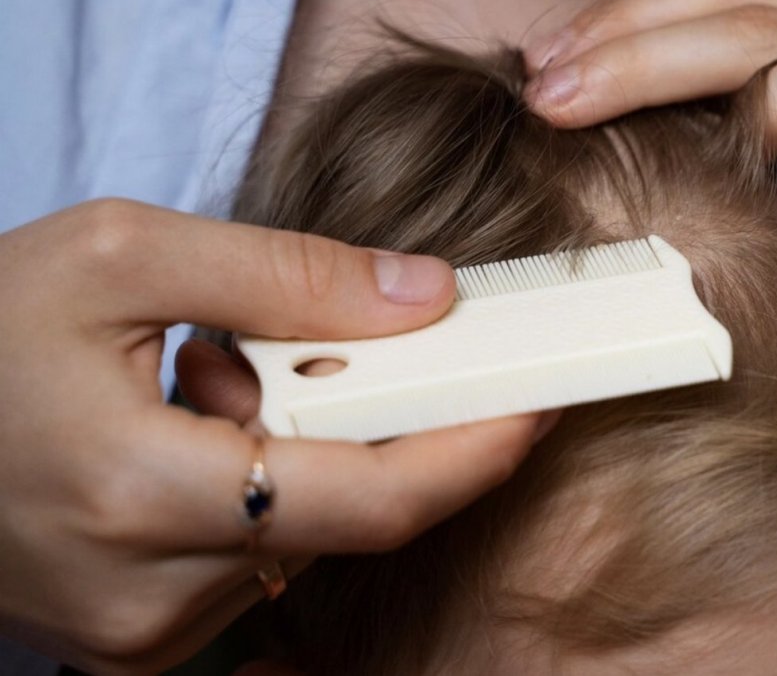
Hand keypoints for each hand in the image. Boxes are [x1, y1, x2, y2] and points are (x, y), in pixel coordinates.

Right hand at [0, 200, 549, 673]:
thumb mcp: (118, 256)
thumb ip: (287, 275)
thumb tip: (430, 295)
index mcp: (140, 495)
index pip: (372, 501)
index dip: (474, 450)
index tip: (541, 398)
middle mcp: (147, 598)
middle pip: (350, 516)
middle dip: (370, 421)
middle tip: (314, 343)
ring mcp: (138, 636)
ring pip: (308, 539)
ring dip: (303, 452)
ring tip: (203, 384)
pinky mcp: (131, 643)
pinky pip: (256, 562)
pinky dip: (263, 489)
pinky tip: (188, 435)